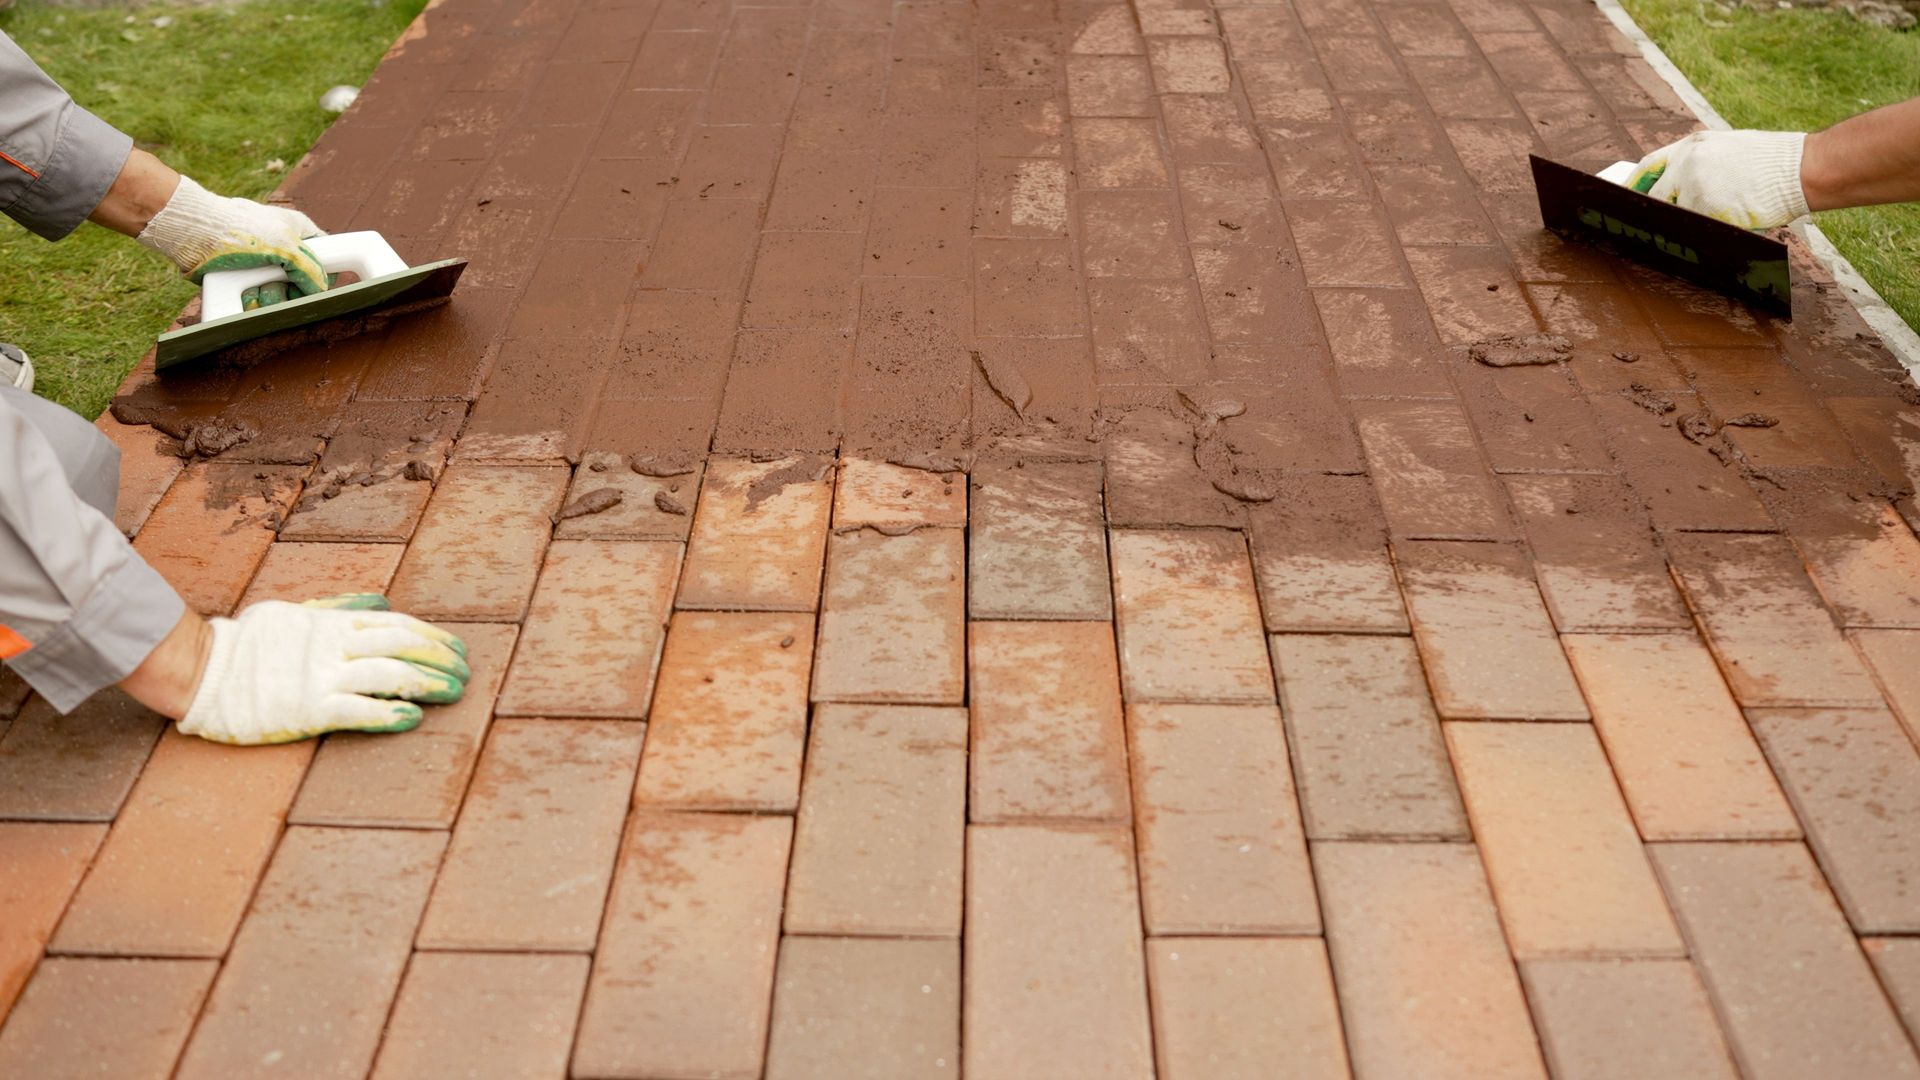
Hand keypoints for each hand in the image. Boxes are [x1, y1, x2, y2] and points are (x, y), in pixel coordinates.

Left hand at [134, 175, 328, 308]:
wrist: (195, 233)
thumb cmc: (240, 229)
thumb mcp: (287, 247)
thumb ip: (312, 270)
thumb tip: (321, 291)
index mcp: (298, 231)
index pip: (324, 256)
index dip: (322, 274)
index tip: (318, 287)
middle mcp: (282, 248)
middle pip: (301, 284)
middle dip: (290, 292)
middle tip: (280, 287)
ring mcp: (262, 265)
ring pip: (280, 295)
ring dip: (270, 298)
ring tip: (256, 289)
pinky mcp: (243, 279)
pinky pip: (258, 300)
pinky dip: (252, 302)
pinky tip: (244, 295)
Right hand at [175, 595, 469, 745]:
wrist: (200, 670)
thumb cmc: (247, 644)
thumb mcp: (295, 612)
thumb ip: (339, 608)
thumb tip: (382, 601)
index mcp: (332, 624)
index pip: (397, 625)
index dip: (432, 636)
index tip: (457, 648)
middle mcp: (333, 647)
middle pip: (403, 646)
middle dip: (440, 658)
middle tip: (466, 673)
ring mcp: (321, 678)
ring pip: (390, 676)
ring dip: (428, 683)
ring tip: (455, 693)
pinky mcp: (307, 710)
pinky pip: (358, 710)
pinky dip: (390, 713)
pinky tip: (414, 717)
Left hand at [1626, 130, 1809, 229]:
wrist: (1802, 167)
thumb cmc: (1775, 162)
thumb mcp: (1730, 149)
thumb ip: (1702, 163)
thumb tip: (1680, 188)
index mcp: (1693, 144)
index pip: (1650, 164)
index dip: (1634, 184)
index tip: (1623, 197)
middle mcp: (1686, 161)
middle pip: (1654, 195)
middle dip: (1653, 212)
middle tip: (1649, 227)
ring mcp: (1692, 184)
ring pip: (1674, 214)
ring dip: (1685, 224)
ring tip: (1702, 227)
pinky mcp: (1703, 205)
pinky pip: (1692, 227)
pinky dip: (1700, 233)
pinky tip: (1715, 231)